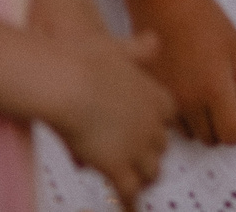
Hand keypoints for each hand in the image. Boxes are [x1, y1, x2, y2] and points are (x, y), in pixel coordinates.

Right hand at [43, 31, 172, 209]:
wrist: (68, 80)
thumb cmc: (85, 60)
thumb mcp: (120, 46)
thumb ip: (138, 48)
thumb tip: (152, 41)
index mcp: (156, 95)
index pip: (167, 118)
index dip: (155, 126)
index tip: (149, 130)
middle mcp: (153, 123)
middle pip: (160, 146)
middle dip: (151, 153)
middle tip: (141, 161)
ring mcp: (137, 146)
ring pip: (149, 170)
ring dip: (141, 177)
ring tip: (135, 186)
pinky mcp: (117, 166)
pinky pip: (128, 191)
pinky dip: (129, 202)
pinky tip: (129, 209)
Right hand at [118, 0, 235, 146]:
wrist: (162, 2)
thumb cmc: (205, 21)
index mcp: (214, 91)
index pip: (233, 135)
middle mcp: (187, 104)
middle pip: (210, 139)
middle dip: (220, 123)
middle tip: (220, 95)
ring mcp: (163, 102)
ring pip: (188, 133)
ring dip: (198, 121)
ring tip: (198, 88)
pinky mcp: (146, 97)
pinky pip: (168, 121)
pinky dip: (178, 113)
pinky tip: (180, 86)